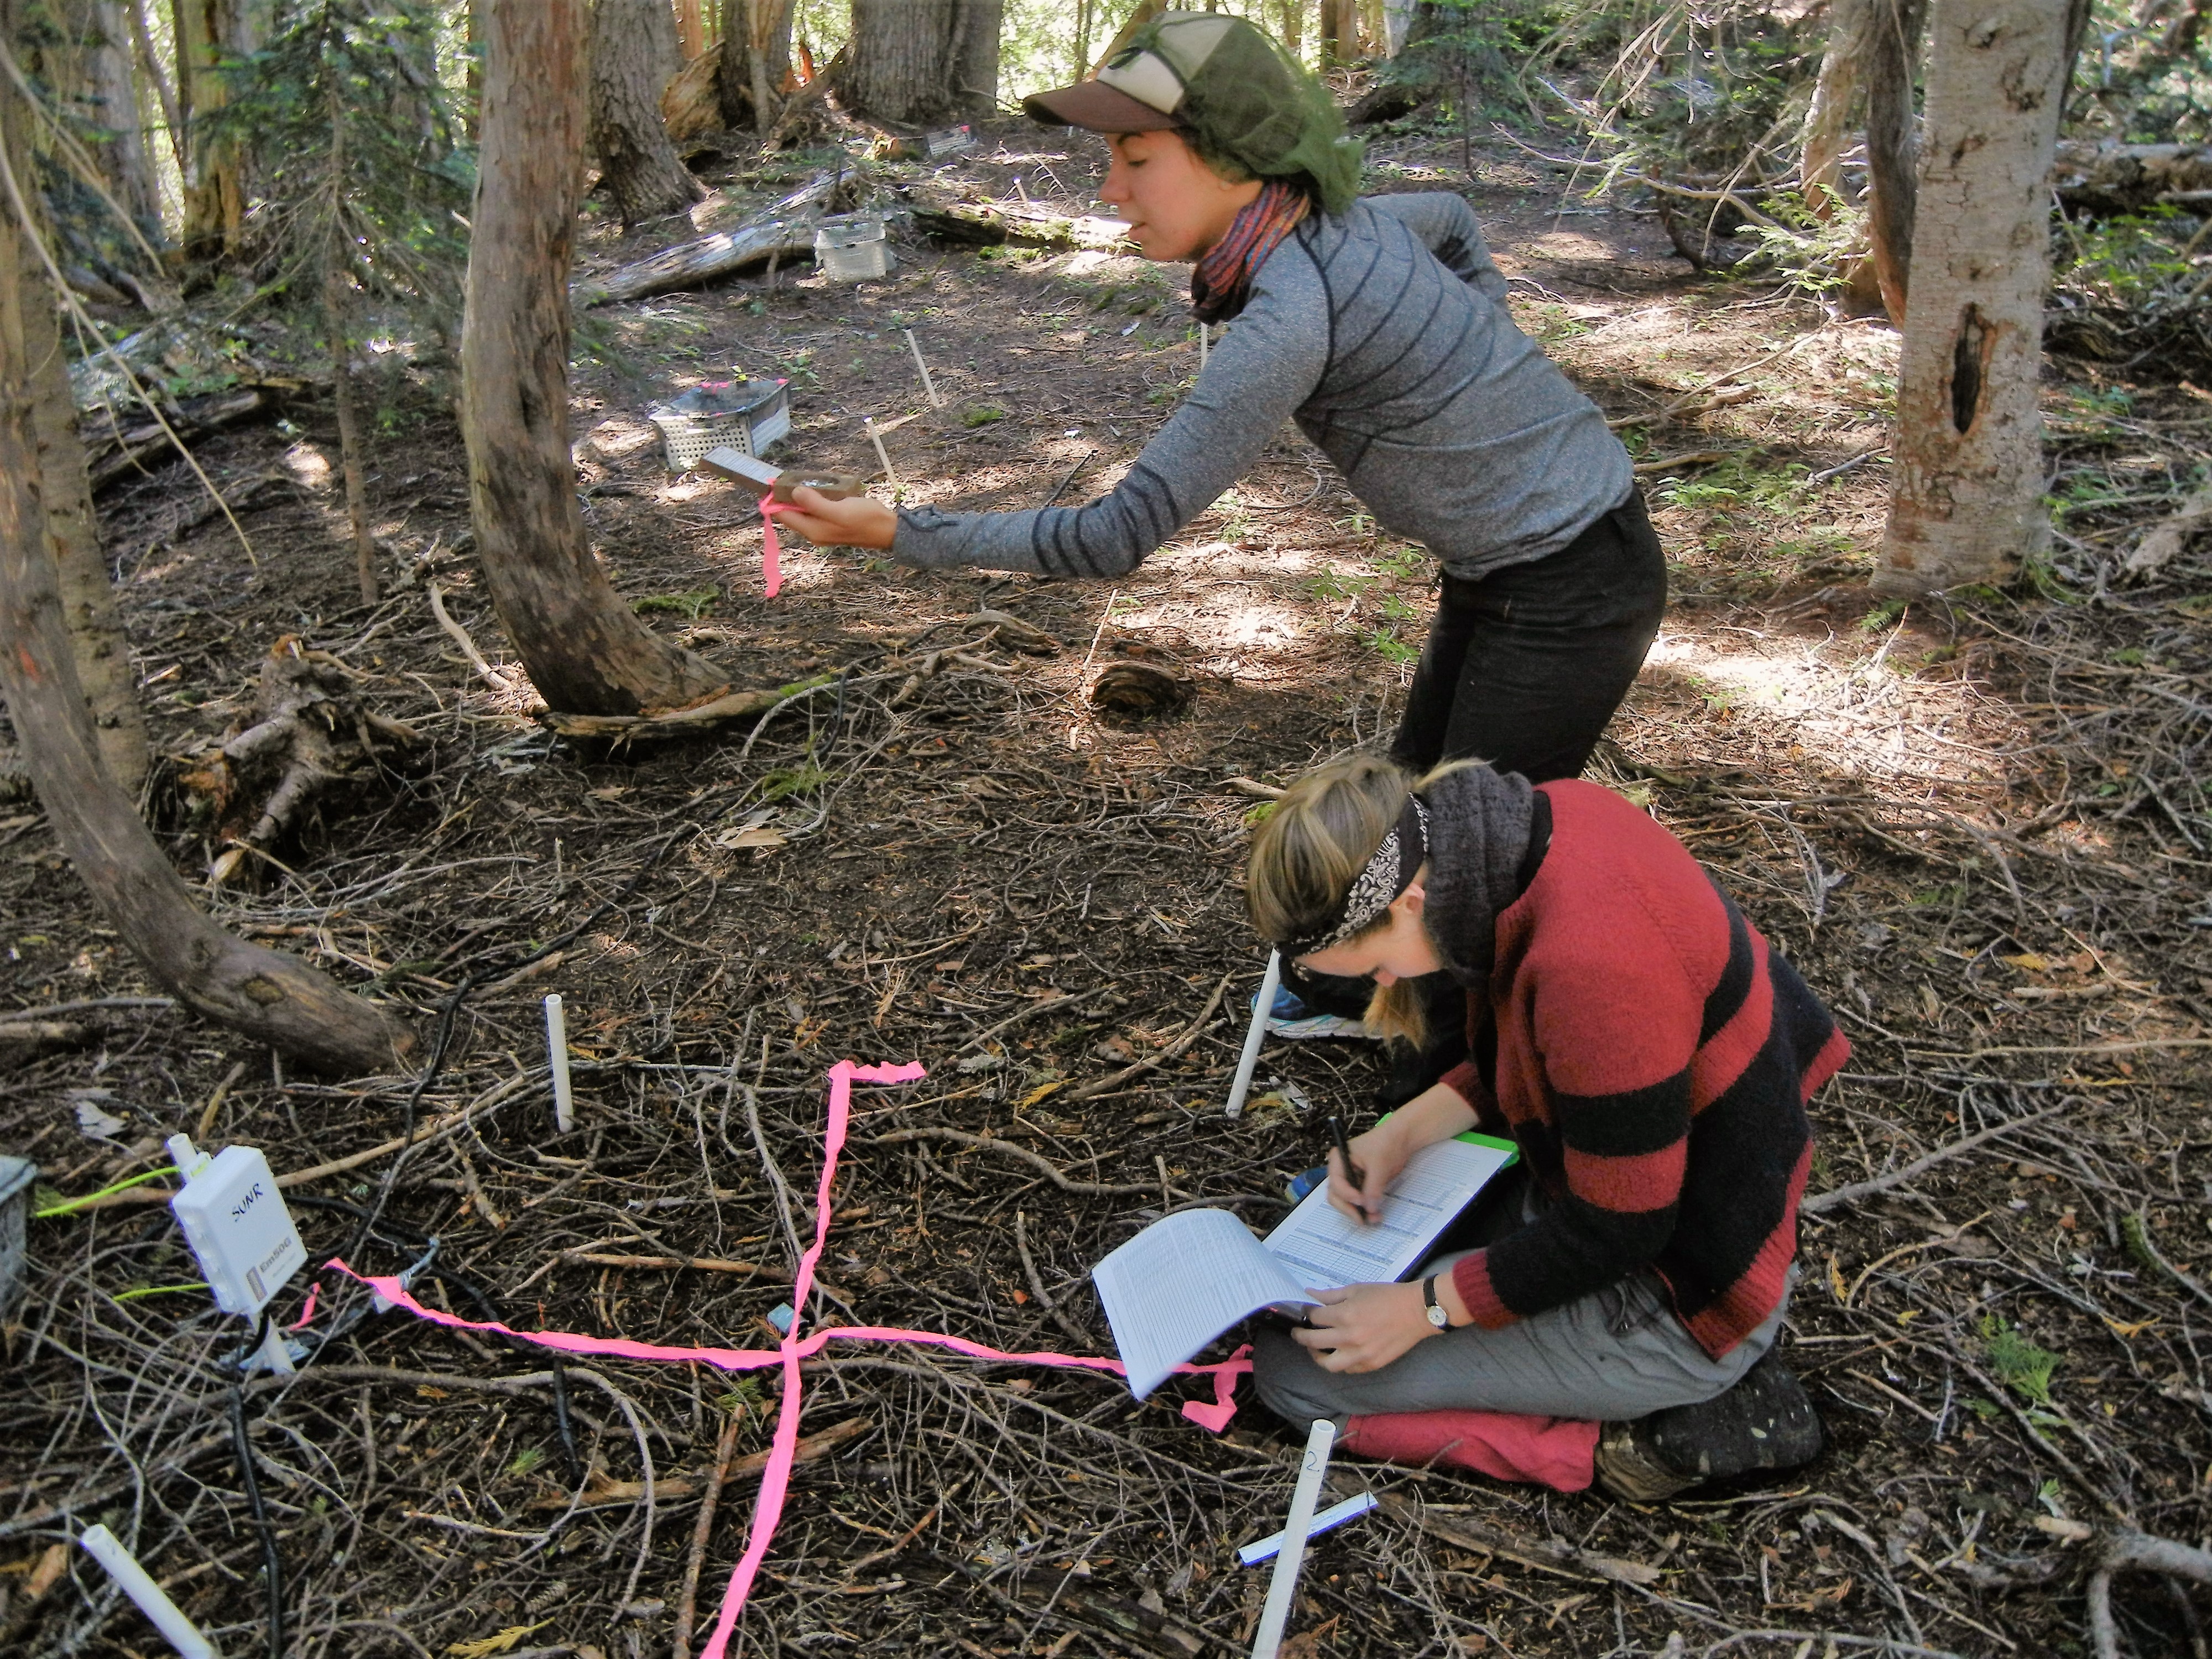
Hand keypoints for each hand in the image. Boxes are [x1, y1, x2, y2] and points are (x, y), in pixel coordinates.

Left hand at [773, 486, 896, 550]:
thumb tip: (794, 492)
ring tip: (803, 479)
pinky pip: (815, 509)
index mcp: (813, 530)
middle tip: (790, 476)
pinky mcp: (832, 522)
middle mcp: (814, 531)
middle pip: (791, 513)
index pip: (783, 516)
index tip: (774, 481)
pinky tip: (820, 488)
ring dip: (800, 496)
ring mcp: (823, 527)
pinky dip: (813, 498)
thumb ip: (815, 503)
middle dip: (787, 496)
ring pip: (802, 510)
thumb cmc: (865, 519)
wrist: (888, 529)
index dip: (774, 500)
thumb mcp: (839, 510)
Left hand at [1290, 1282, 1436, 1373]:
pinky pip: (1348, 1369)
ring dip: (1317, 1356)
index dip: (1306, 1313)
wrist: (1416, 1311)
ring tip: (1315, 1348)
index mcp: (1345, 1315)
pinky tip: (1339, 1353)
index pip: (1314, 1318)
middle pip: (1313, 1341)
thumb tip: (1310, 1295)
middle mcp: (1349, 1338)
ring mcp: (1360, 1354)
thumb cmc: (1387, 1296)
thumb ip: (1331, 1295)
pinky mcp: (1372, 1364)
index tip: (1305, 1312)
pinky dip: (1340, 1362)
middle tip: (1298, 1331)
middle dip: (1301, 1335)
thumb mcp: (1357, 1289)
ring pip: (1328, 1364)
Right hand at [1326, 1121, 1407, 1226]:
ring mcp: (1351, 1179)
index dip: (1346, 1194)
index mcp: (1338, 1160)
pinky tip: (1375, 1214)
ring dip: (1358, 1212)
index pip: (1336, 1182)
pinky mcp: (1361, 1185)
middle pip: (1336, 1195)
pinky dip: (1365, 1209)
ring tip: (1374, 1218)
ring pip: (1347, 1201)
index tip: (1361, 1202)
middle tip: (1362, 1219)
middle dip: (1349, 1208)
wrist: (1401, 1139)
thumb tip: (1369, 1209)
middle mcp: (1341, 1171)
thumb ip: (1373, 1187)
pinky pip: (1359, 1201)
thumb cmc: (1386, 1145)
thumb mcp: (1379, 1166)